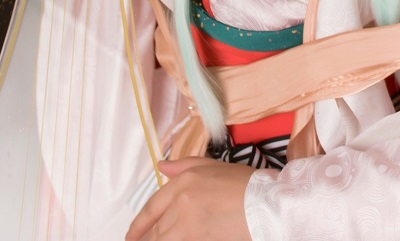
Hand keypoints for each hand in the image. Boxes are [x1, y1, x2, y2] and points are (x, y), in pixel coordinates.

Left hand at [126, 158, 254, 240]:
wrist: (268, 203)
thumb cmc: (247, 185)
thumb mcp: (214, 166)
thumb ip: (183, 166)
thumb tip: (161, 166)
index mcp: (183, 181)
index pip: (151, 207)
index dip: (137, 226)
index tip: (131, 237)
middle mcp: (181, 202)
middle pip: (154, 229)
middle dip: (145, 239)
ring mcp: (187, 223)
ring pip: (161, 240)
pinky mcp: (197, 239)